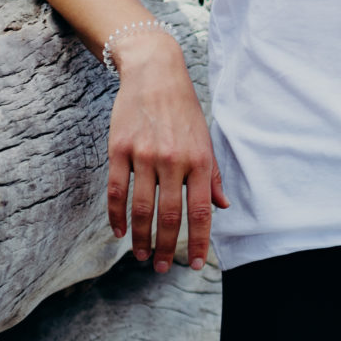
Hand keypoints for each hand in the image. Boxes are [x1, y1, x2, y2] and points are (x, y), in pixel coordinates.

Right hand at [103, 27, 228, 271]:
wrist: (154, 71)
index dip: (198, 242)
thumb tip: (223, 206)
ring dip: (140, 238)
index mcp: (199, 160)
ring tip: (140, 255)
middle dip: (165, 248)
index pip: (200, 212)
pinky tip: (119, 231)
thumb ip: (212, 175)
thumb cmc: (183, 109)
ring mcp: (144, 155)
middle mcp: (173, 160)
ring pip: (141, 209)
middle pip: (169, 216)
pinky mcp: (119, 149)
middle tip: (160, 268)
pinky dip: (117, 216)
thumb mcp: (205, 138)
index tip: (194, 264)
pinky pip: (117, 190)